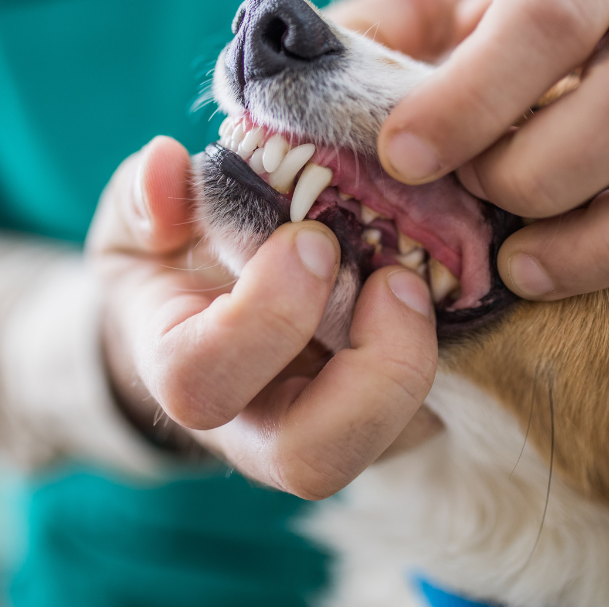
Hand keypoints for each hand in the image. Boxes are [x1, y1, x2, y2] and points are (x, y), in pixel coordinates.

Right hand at [88, 137, 437, 498]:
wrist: (210, 316)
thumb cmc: (176, 266)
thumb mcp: (144, 224)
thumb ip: (145, 198)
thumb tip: (165, 165)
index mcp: (186, 370)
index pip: (204, 380)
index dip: (266, 315)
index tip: (312, 239)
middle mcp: (256, 423)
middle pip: (312, 459)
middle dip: (369, 370)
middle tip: (395, 280)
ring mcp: (323, 428)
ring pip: (385, 447)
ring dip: (417, 363)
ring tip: (417, 283)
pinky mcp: (380, 418)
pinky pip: (427, 416)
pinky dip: (449, 358)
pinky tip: (441, 292)